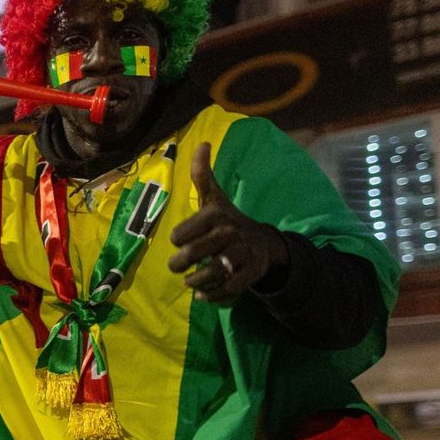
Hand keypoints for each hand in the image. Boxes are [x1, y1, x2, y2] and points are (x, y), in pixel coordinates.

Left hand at [168, 143, 289, 302]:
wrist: (262, 242)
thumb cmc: (227, 220)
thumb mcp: (214, 197)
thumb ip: (202, 174)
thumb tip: (201, 142)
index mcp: (216, 215)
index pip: (184, 233)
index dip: (179, 239)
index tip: (180, 241)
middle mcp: (230, 233)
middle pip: (196, 252)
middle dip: (180, 264)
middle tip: (178, 267)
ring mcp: (242, 253)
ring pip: (213, 272)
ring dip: (196, 282)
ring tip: (190, 282)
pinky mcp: (251, 272)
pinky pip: (230, 288)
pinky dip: (214, 296)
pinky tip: (204, 296)